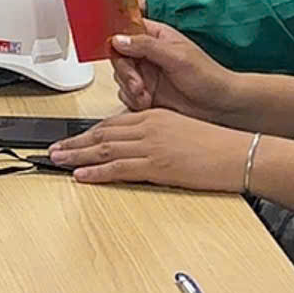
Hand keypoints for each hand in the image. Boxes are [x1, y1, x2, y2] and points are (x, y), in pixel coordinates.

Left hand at [46, 110, 253, 193]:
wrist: (239, 153)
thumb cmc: (217, 145)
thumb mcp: (181, 130)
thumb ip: (157, 134)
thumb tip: (140, 147)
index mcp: (153, 116)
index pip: (112, 124)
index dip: (89, 133)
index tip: (73, 139)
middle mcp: (148, 127)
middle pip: (102, 135)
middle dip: (75, 143)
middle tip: (54, 150)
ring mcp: (151, 146)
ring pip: (105, 150)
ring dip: (78, 156)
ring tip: (59, 161)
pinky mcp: (157, 165)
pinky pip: (120, 169)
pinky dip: (97, 173)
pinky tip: (82, 176)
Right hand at [107, 18, 240, 121]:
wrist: (222, 107)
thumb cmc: (208, 77)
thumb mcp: (177, 57)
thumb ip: (146, 46)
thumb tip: (119, 39)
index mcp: (156, 36)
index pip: (126, 30)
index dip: (118, 41)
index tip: (119, 53)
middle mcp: (148, 54)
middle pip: (119, 56)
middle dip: (125, 72)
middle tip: (138, 84)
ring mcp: (146, 74)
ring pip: (121, 77)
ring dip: (129, 89)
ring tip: (146, 97)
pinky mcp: (146, 93)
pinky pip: (126, 95)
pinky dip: (133, 101)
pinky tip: (147, 104)